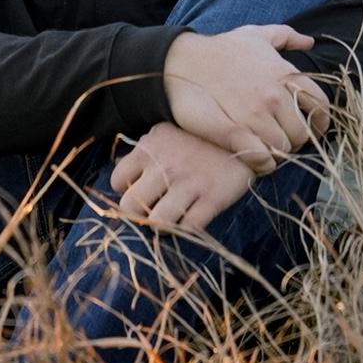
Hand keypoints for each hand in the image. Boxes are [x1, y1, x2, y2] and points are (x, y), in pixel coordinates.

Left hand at [112, 122, 255, 229]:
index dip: (125, 191)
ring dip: (159, 226)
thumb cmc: (198, 136)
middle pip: (130, 206)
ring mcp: (189, 183)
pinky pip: (189, 227)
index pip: (118, 180)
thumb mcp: (165, 134)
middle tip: (149, 212)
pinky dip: (186, 229)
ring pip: (158, 221)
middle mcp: (165, 167)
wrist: (244, 136)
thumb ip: (144, 152)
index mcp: (149, 148)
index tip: (137, 192)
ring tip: (167, 221)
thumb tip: (120, 172)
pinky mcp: (213, 198)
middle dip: (137, 214)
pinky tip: (190, 219)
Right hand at [162, 25, 330, 173]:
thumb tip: (309, 42)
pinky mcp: (235, 133)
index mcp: (285, 74)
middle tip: (278, 138)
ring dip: (276, 153)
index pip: (320, 107)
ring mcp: (255, 116)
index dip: (319, 122)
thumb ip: (285, 36)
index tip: (309, 128)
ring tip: (263, 146)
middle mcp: (274, 96)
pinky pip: (263, 160)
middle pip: (302, 134)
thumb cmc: (219, 50)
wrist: (180, 63)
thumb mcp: (254, 34)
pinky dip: (262, 163)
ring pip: (283, 149)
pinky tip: (253, 156)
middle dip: (294, 140)